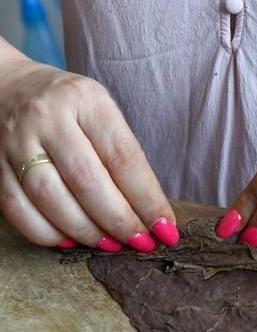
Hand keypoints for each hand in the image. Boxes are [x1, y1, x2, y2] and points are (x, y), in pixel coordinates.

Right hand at [0, 56, 178, 251]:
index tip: (166, 229)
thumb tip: (151, 214)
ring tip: (110, 245)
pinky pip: (18, 209)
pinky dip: (47, 234)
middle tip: (141, 243)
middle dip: (120, 221)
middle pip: (88, 181)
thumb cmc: (68, 108)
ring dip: (87, 232)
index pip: (124, 158)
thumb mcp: (101, 113)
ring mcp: (17, 141)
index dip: (148, 200)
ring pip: (52, 199)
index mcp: (86, 100)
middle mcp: (48, 117)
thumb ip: (123, 157)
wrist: (7, 86)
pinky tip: (70, 241)